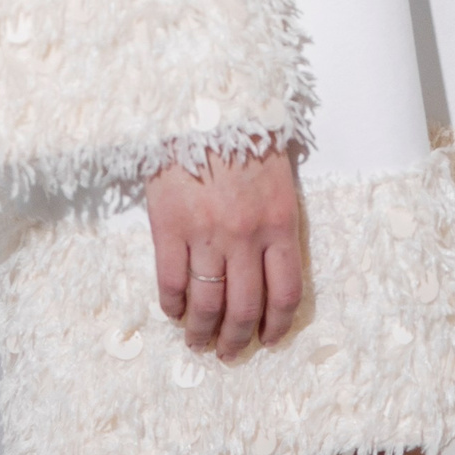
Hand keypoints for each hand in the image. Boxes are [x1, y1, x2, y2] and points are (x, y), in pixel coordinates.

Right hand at [144, 144, 303, 362]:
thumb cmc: (244, 134)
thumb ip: (276, 221)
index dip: (276, 326)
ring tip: (198, 342)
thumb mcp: (277, 177)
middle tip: (230, 353)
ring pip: (206, 304)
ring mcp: (205, 234)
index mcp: (280, 223)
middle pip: (245, 309)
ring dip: (202, 332)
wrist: (203, 101)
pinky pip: (170, 282)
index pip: (286, 294)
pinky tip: (173, 312)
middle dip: (238, 340)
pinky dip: (172, 305)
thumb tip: (271, 268)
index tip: (268, 340)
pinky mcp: (168, 228)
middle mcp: (246, 236)